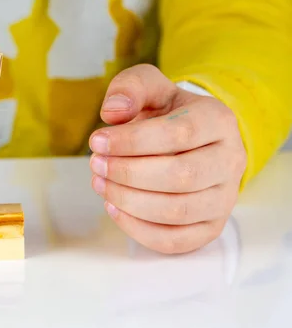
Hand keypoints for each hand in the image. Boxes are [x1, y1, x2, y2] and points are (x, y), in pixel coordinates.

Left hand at [89, 65, 246, 253]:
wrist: (189, 139)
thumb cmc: (166, 114)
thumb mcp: (149, 87)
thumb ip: (130, 88)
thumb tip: (112, 112)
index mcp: (218, 120)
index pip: (178, 134)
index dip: (132, 142)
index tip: (97, 141)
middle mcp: (230, 161)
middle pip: (180, 176)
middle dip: (127, 173)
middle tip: (96, 164)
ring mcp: (225, 198)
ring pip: (176, 211)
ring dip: (128, 201)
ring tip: (100, 183)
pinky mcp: (210, 226)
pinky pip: (175, 240)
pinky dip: (138, 229)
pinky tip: (113, 208)